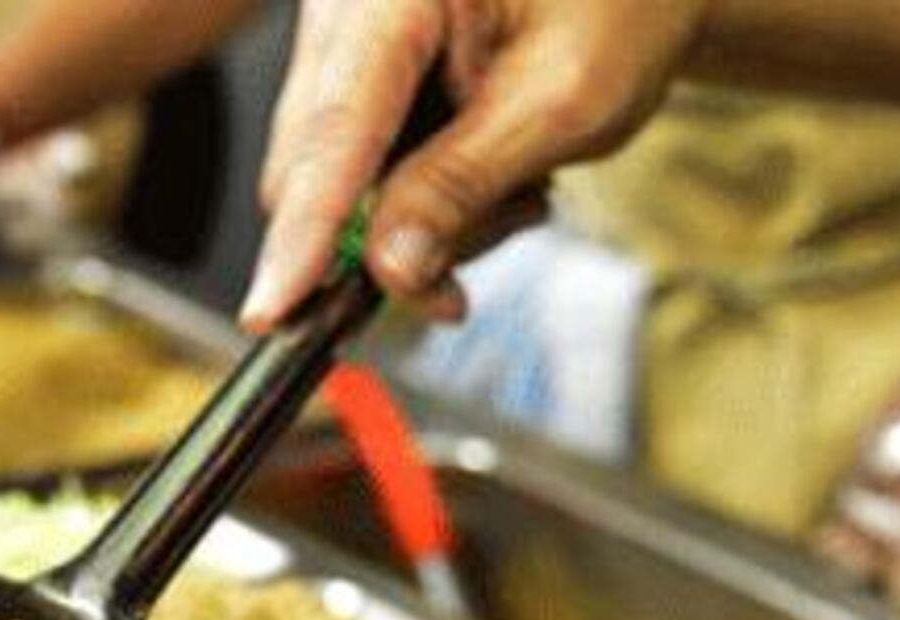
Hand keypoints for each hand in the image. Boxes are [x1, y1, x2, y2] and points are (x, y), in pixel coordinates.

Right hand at [242, 0, 706, 329]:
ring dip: (418, 221)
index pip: (334, 128)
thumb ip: (464, 186)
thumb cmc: (622, 4)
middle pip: (312, 164)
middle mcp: (349, 8)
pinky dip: (422, 199)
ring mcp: (347, 41)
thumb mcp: (565, 102)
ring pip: (335, 183)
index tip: (276, 309)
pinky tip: (489, 174)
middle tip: (453, 292)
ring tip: (513, 190)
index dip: (304, 230)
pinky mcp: (359, 74)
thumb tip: (387, 269)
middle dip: (382, 240)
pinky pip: (359, 171)